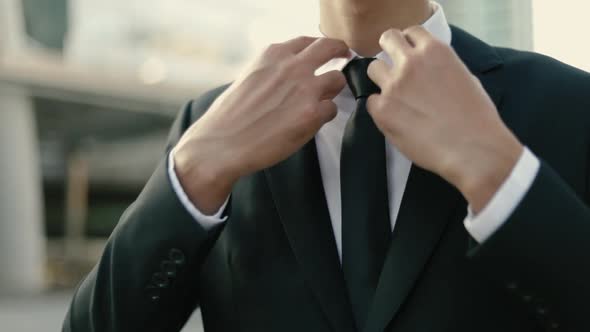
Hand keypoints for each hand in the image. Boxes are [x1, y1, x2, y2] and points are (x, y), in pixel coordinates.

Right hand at [174, 37, 348, 213]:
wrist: (222, 144)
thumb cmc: (230, 117)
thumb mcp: (249, 77)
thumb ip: (273, 70)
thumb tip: (288, 73)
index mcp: (273, 54)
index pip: (307, 41)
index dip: (318, 48)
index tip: (324, 52)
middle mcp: (292, 66)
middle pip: (331, 47)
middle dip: (340, 52)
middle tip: (344, 59)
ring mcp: (305, 89)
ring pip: (338, 80)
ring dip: (332, 90)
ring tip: (322, 101)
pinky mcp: (312, 114)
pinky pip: (332, 110)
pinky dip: (324, 116)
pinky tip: (310, 123)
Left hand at [366, 26, 522, 211]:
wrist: (472, 149)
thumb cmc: (476, 118)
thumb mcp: (465, 78)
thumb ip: (440, 67)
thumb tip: (428, 71)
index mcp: (435, 51)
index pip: (411, 32)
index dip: (409, 44)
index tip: (409, 55)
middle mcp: (411, 63)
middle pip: (387, 40)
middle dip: (390, 52)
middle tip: (395, 69)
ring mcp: (394, 85)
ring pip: (373, 69)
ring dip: (382, 79)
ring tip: (396, 97)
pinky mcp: (382, 109)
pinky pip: (371, 102)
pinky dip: (380, 109)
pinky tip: (397, 120)